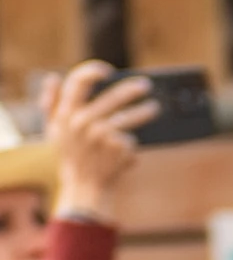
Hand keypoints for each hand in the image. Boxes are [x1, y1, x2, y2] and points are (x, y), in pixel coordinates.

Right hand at [31, 61, 149, 224]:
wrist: (83, 188)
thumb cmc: (71, 156)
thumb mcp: (54, 130)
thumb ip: (51, 104)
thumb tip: (52, 78)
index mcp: (65, 114)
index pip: (77, 82)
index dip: (92, 72)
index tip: (108, 71)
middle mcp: (81, 122)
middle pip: (112, 97)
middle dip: (131, 89)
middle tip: (145, 85)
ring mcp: (100, 136)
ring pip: (128, 118)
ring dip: (144, 111)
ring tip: (154, 108)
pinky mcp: (116, 149)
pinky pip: (131, 140)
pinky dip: (132, 145)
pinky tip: (128, 153)